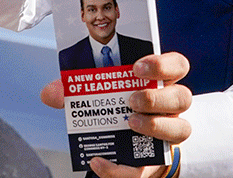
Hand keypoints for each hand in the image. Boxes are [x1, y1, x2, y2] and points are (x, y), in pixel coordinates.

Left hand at [42, 53, 192, 177]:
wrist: (123, 145)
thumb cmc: (115, 107)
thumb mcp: (95, 92)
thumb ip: (74, 88)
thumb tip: (50, 93)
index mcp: (159, 80)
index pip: (177, 65)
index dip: (163, 64)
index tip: (138, 66)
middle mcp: (170, 105)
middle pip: (182, 97)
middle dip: (156, 97)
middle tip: (131, 99)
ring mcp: (168, 132)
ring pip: (180, 129)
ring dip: (155, 126)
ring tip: (129, 123)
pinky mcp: (154, 162)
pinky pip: (146, 169)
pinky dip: (121, 169)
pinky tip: (100, 162)